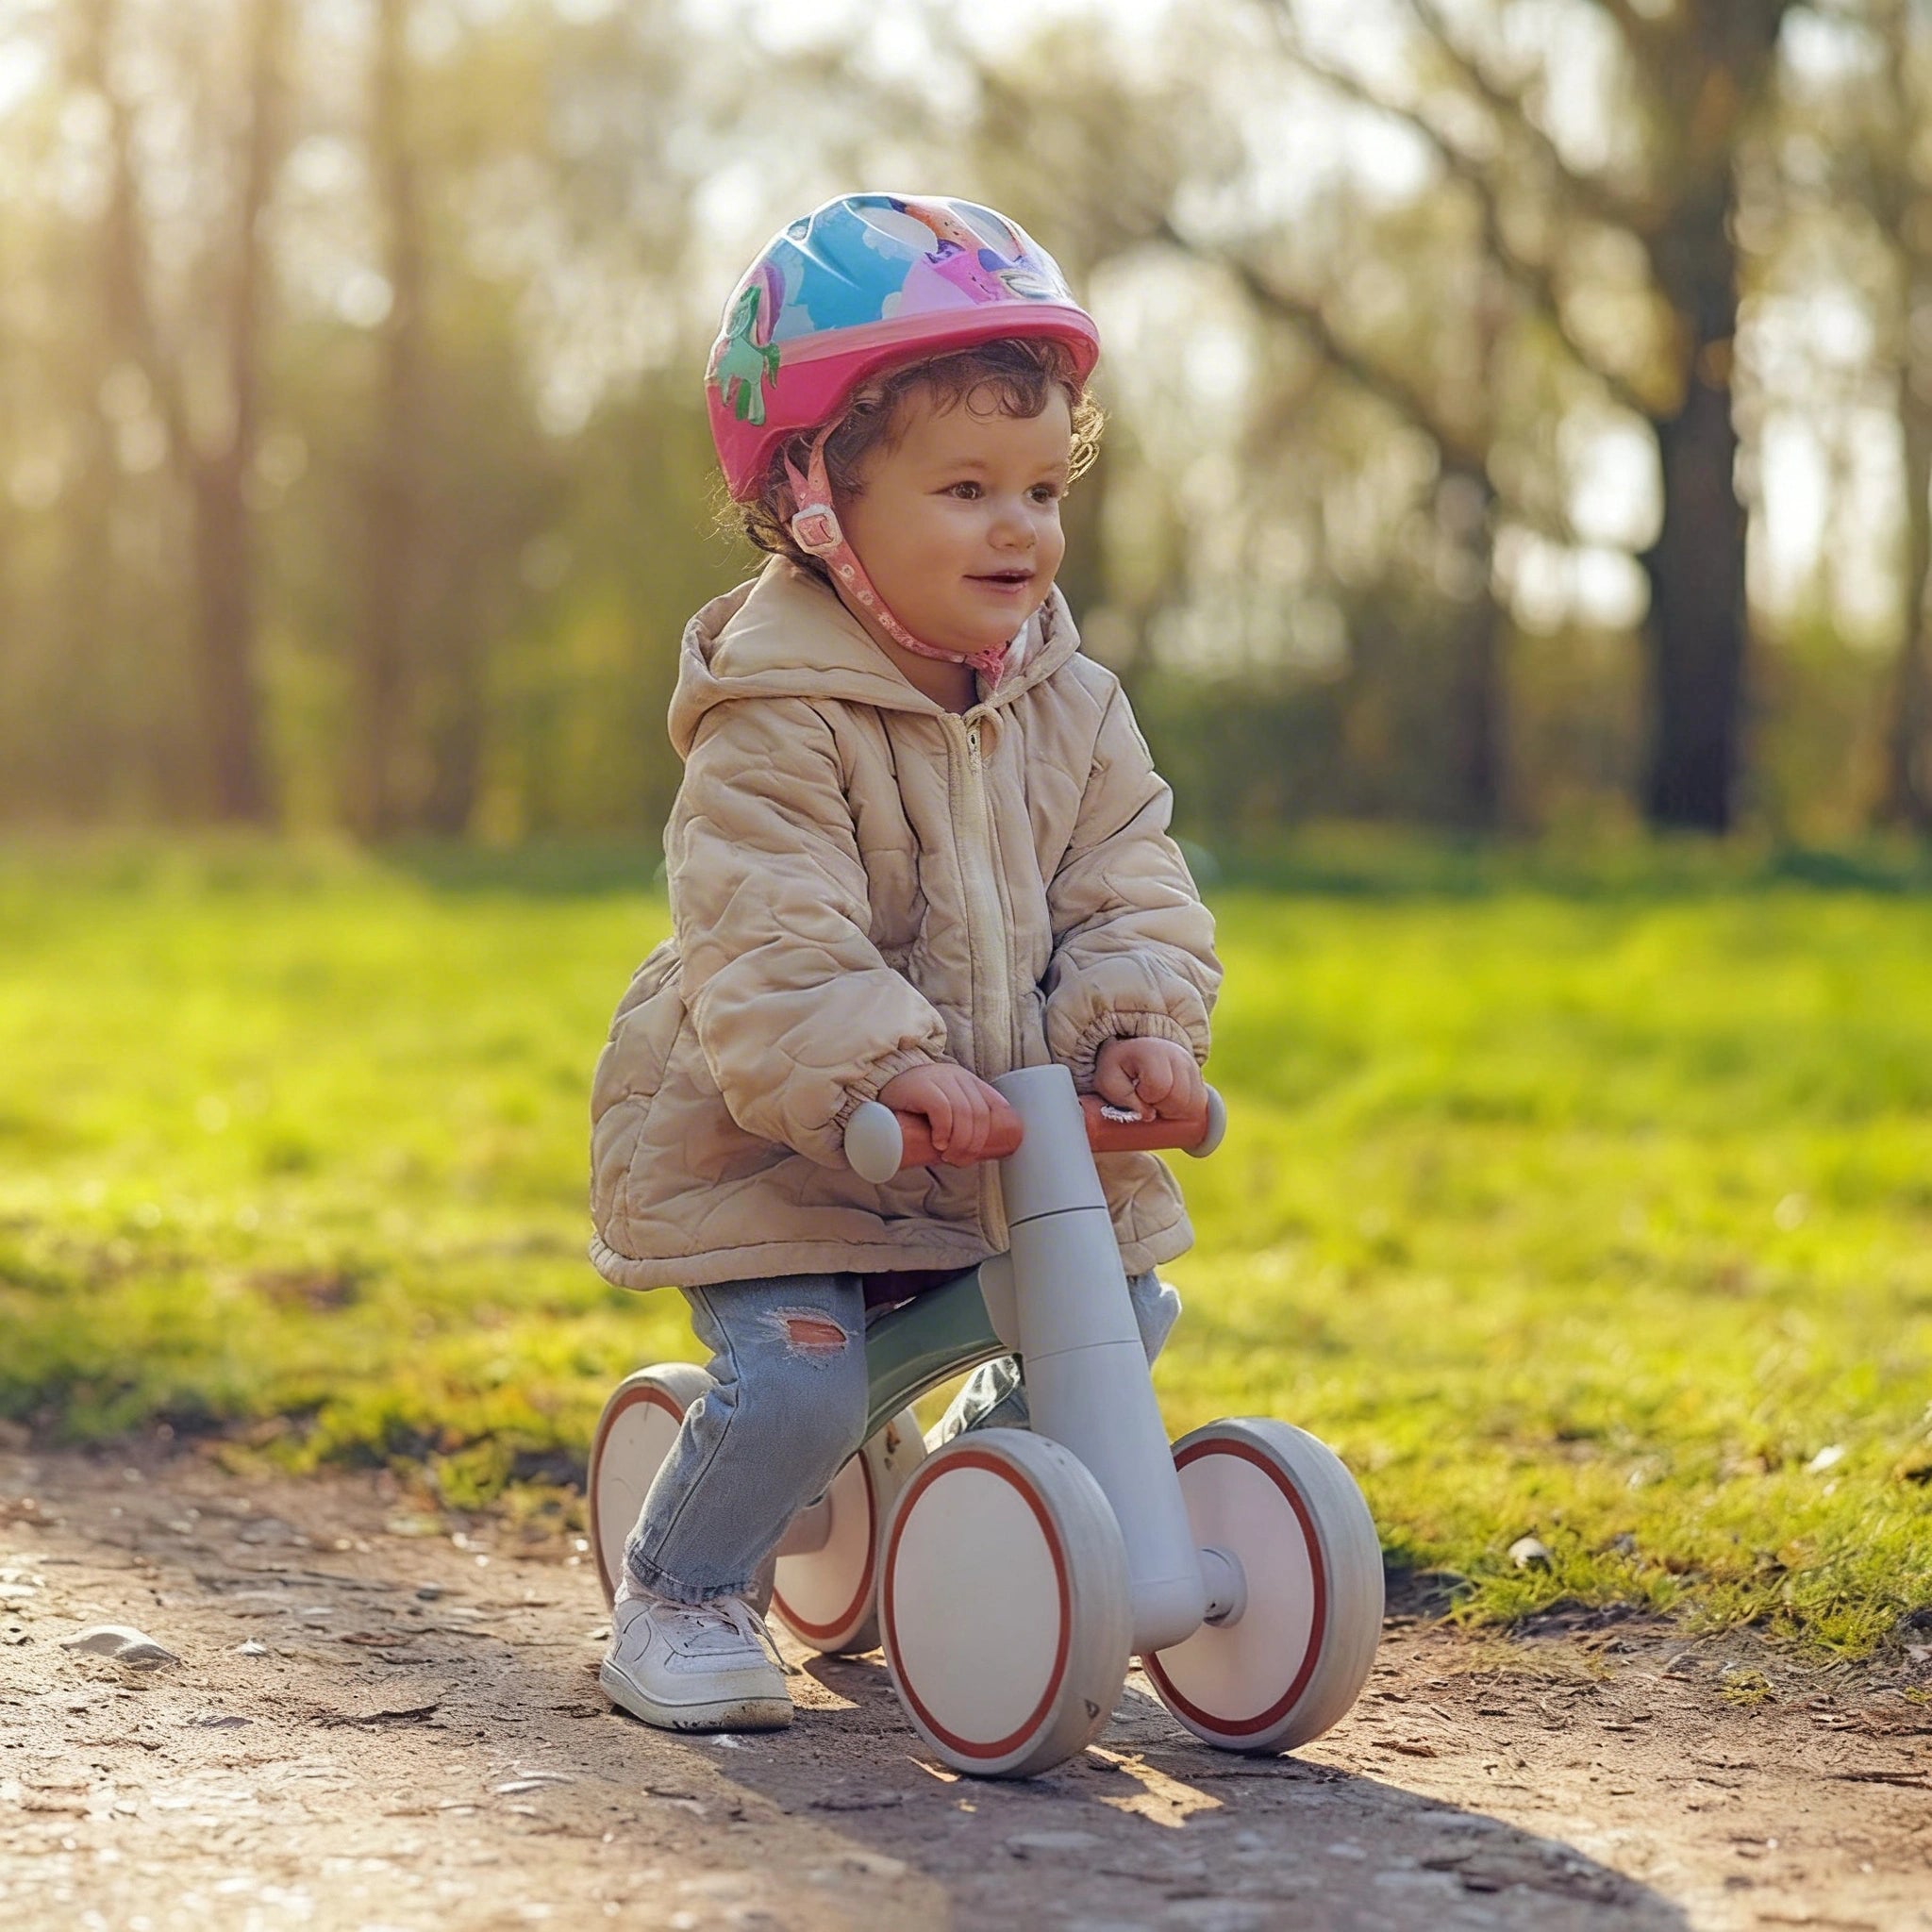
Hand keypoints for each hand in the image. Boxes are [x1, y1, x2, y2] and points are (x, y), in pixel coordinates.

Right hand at [876, 1062, 1019, 1165]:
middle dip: (973, 1143)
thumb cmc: (914, 1105)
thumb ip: (961, 1119)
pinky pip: (942, 1109)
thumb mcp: (944, 1107)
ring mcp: (940, 1079)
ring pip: (964, 1113)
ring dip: (959, 1141)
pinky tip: (938, 1142)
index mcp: (969, 1081)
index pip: (996, 1105)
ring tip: (947, 1155)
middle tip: (959, 1160)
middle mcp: (958, 1076)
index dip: (992, 1132)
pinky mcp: (922, 1086)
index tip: (978, 1152)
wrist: (880, 1088)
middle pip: (980, 1114)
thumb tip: (977, 1151)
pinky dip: (944, 1131)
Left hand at [1093, 1035, 1204, 1122]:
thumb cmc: (1119, 1068)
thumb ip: (1122, 1098)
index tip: (1137, 1092)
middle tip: (1148, 1101)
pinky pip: (1200, 1103)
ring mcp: (1191, 1065)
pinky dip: (1186, 1110)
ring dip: (1175, 1111)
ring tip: (1158, 1102)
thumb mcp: (1108, 1081)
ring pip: (1194, 1103)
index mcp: (1152, 1053)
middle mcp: (1177, 1055)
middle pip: (1180, 1097)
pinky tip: (1171, 1104)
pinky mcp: (1199, 1076)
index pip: (1159, 1086)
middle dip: (1162, 1108)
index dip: (1147, 1098)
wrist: (1133, 1051)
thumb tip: (1149, 1116)